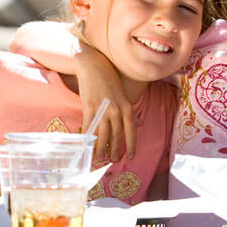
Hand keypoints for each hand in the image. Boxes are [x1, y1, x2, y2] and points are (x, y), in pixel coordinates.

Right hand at [76, 44, 134, 162]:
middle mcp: (116, 109)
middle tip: (112, 160)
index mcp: (127, 106)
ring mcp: (103, 109)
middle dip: (115, 150)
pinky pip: (89, 127)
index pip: (131, 130)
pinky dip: (89, 139)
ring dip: (101, 149)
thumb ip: (129, 110)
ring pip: (103, 135)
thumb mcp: (123, 94)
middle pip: (117, 135)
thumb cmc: (109, 79)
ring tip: (100, 158)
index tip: (130, 157)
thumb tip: (138, 123)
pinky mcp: (89, 107)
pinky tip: (88, 146)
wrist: (93, 66)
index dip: (131, 145)